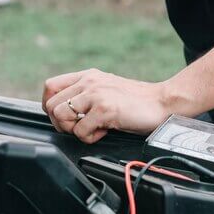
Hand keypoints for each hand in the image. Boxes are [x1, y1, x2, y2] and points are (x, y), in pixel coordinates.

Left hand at [42, 68, 169, 142]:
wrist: (163, 102)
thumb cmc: (137, 101)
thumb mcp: (106, 89)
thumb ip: (87, 93)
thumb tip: (64, 111)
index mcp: (87, 76)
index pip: (50, 87)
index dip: (50, 106)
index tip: (64, 117)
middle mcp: (88, 82)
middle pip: (51, 105)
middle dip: (60, 123)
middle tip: (79, 127)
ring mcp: (96, 94)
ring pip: (60, 116)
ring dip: (73, 130)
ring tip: (92, 129)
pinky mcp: (105, 109)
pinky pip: (80, 131)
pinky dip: (90, 138)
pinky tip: (104, 132)